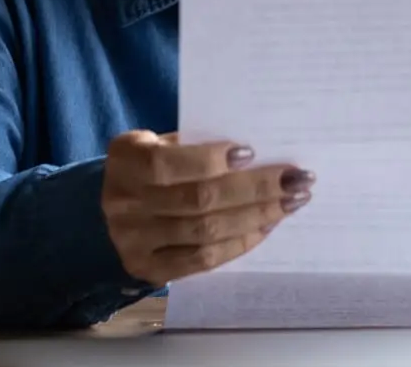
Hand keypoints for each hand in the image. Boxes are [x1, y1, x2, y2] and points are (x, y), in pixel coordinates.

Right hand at [101, 131, 313, 285]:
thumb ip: (197, 146)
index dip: (211, 160)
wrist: (114, 204)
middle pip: (198, 200)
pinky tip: (265, 227)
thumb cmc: (153, 163)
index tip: (253, 152)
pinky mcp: (147, 268)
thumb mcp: (163, 142)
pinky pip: (201, 260)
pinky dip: (238, 243)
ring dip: (256, 217)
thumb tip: (257, 155)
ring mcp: (132, 241)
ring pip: (205, 232)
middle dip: (255, 190)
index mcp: (125, 159)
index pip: (168, 163)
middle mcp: (122, 202)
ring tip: (290, 203)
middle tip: (296, 181)